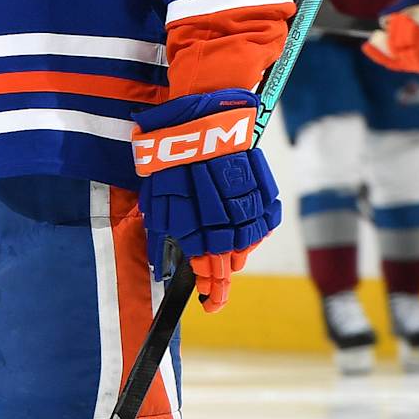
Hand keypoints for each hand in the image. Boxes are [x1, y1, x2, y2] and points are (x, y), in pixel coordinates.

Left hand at [132, 88, 278, 312]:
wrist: (199, 116)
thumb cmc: (170, 154)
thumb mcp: (154, 196)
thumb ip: (163, 232)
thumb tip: (161, 262)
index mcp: (197, 227)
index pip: (207, 270)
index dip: (208, 290)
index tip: (207, 302)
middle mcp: (226, 221)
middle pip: (229, 262)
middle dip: (221, 280)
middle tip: (215, 292)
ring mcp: (248, 206)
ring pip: (248, 244)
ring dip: (237, 256)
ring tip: (227, 264)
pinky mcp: (262, 188)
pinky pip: (264, 220)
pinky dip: (255, 231)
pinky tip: (245, 237)